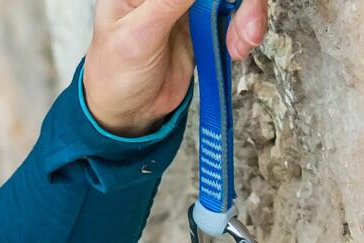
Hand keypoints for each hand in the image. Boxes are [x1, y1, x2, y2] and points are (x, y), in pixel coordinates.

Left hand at [81, 0, 270, 137]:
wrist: (129, 112)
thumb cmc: (116, 74)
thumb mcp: (139, 35)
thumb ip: (168, 1)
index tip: (223, 4)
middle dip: (240, 1)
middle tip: (246, 28)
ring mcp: (186, 4)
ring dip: (247, 13)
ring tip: (242, 43)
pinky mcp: (203, 23)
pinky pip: (233, 14)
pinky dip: (243, 28)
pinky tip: (236, 48)